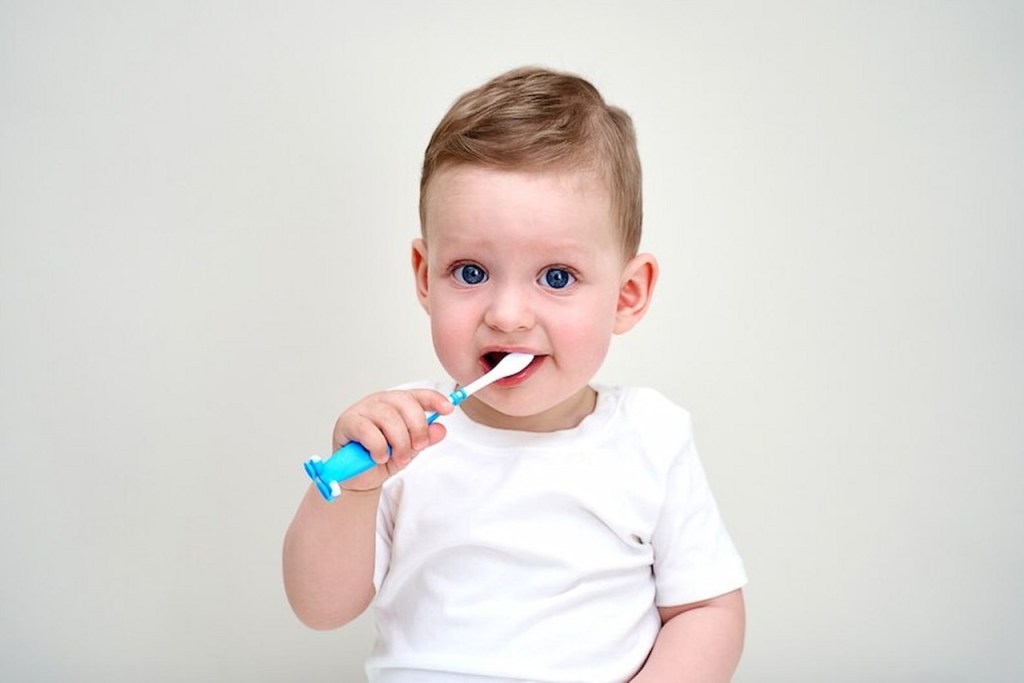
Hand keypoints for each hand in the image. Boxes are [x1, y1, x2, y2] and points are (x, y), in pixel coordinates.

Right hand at [331, 389, 453, 490]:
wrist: (359, 477)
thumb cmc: (382, 458)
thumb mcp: (410, 450)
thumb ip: (424, 439)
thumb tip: (440, 429)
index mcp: (396, 404)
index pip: (417, 395)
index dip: (434, 399)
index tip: (448, 409)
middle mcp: (380, 402)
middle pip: (405, 403)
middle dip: (417, 428)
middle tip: (418, 448)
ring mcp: (362, 410)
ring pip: (388, 417)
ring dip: (399, 442)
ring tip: (399, 458)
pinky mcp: (347, 422)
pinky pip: (368, 431)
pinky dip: (379, 447)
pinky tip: (379, 457)